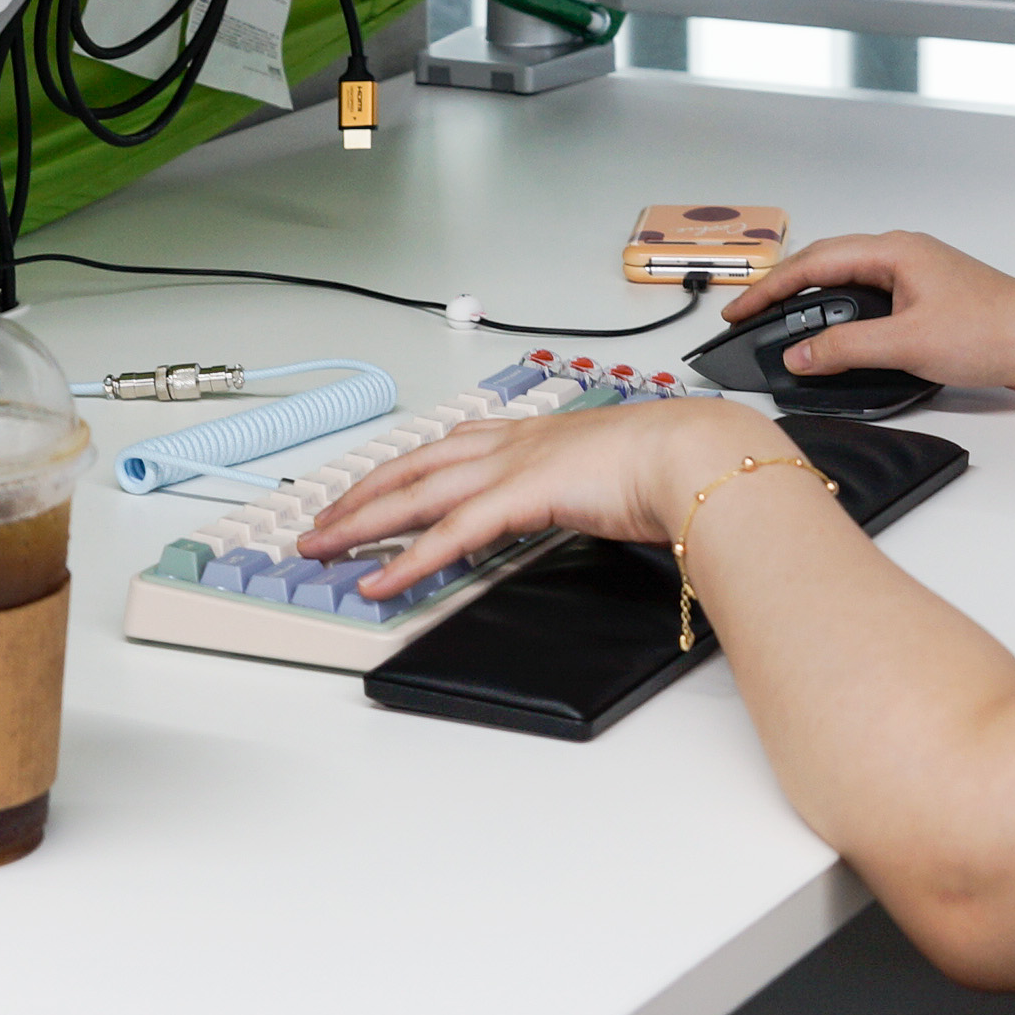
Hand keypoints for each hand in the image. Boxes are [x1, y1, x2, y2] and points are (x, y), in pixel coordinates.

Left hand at [301, 395, 788, 599]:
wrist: (695, 455)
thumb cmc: (669, 464)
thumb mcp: (605, 474)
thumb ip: (576, 491)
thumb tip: (574, 509)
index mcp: (531, 435)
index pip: (445, 450)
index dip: (398, 472)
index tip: (367, 491)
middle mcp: (510, 443)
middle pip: (412, 468)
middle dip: (359, 496)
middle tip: (318, 524)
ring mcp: (510, 466)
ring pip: (415, 495)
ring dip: (361, 523)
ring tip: (322, 549)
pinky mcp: (518, 496)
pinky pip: (448, 534)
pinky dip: (407, 558)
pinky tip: (377, 580)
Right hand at [726, 231, 1014, 389]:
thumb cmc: (995, 328)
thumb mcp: (907, 343)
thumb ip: (846, 349)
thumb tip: (801, 353)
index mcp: (893, 250)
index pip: (813, 263)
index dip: (770, 288)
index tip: (739, 310)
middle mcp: (902, 255)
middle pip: (825, 266)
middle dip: (784, 291)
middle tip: (749, 318)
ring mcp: (915, 276)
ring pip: (848, 283)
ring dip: (814, 304)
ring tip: (782, 327)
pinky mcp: (927, 300)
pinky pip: (870, 301)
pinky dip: (843, 317)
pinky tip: (837, 339)